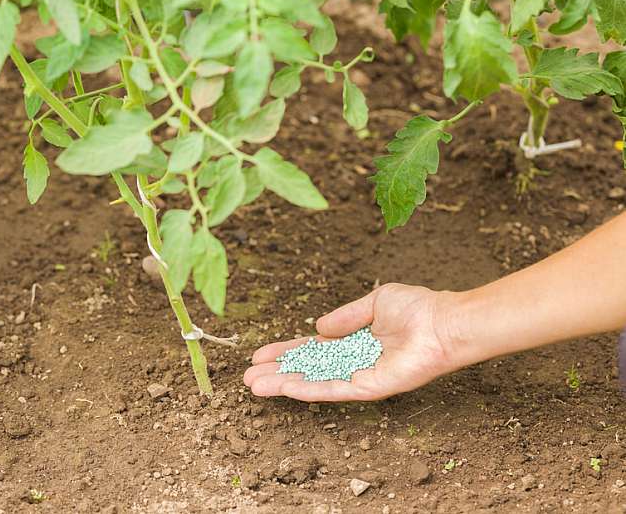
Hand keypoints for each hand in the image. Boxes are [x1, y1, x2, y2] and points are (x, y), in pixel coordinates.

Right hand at [243, 283, 461, 401]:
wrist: (444, 323)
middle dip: (277, 372)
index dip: (285, 352)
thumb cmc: (417, 309)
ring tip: (255, 387)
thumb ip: (345, 317)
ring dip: (284, 385)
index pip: (311, 349)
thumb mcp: (374, 302)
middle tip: (248, 377)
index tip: (259, 354)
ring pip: (314, 383)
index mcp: (352, 341)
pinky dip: (310, 389)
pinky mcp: (370, 388)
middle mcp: (353, 362)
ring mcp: (359, 377)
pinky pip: (334, 390)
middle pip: (306, 369)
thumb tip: (316, 326)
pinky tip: (287, 388)